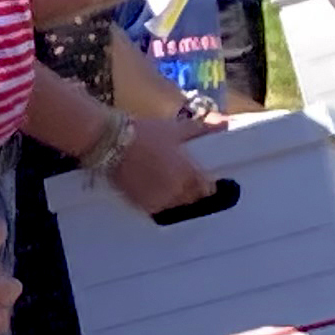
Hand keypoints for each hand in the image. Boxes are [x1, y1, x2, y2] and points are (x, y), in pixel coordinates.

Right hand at [103, 110, 220, 214]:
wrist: (111, 143)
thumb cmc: (144, 133)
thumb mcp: (175, 128)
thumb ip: (201, 129)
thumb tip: (223, 125)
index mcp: (188, 174)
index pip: (207, 189)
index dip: (207, 183)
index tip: (205, 178)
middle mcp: (176, 191)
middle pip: (193, 200)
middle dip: (193, 191)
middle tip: (186, 180)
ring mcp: (158, 200)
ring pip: (176, 207)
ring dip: (176, 198)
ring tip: (169, 184)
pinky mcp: (141, 205)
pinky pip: (158, 209)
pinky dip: (159, 202)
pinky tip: (154, 189)